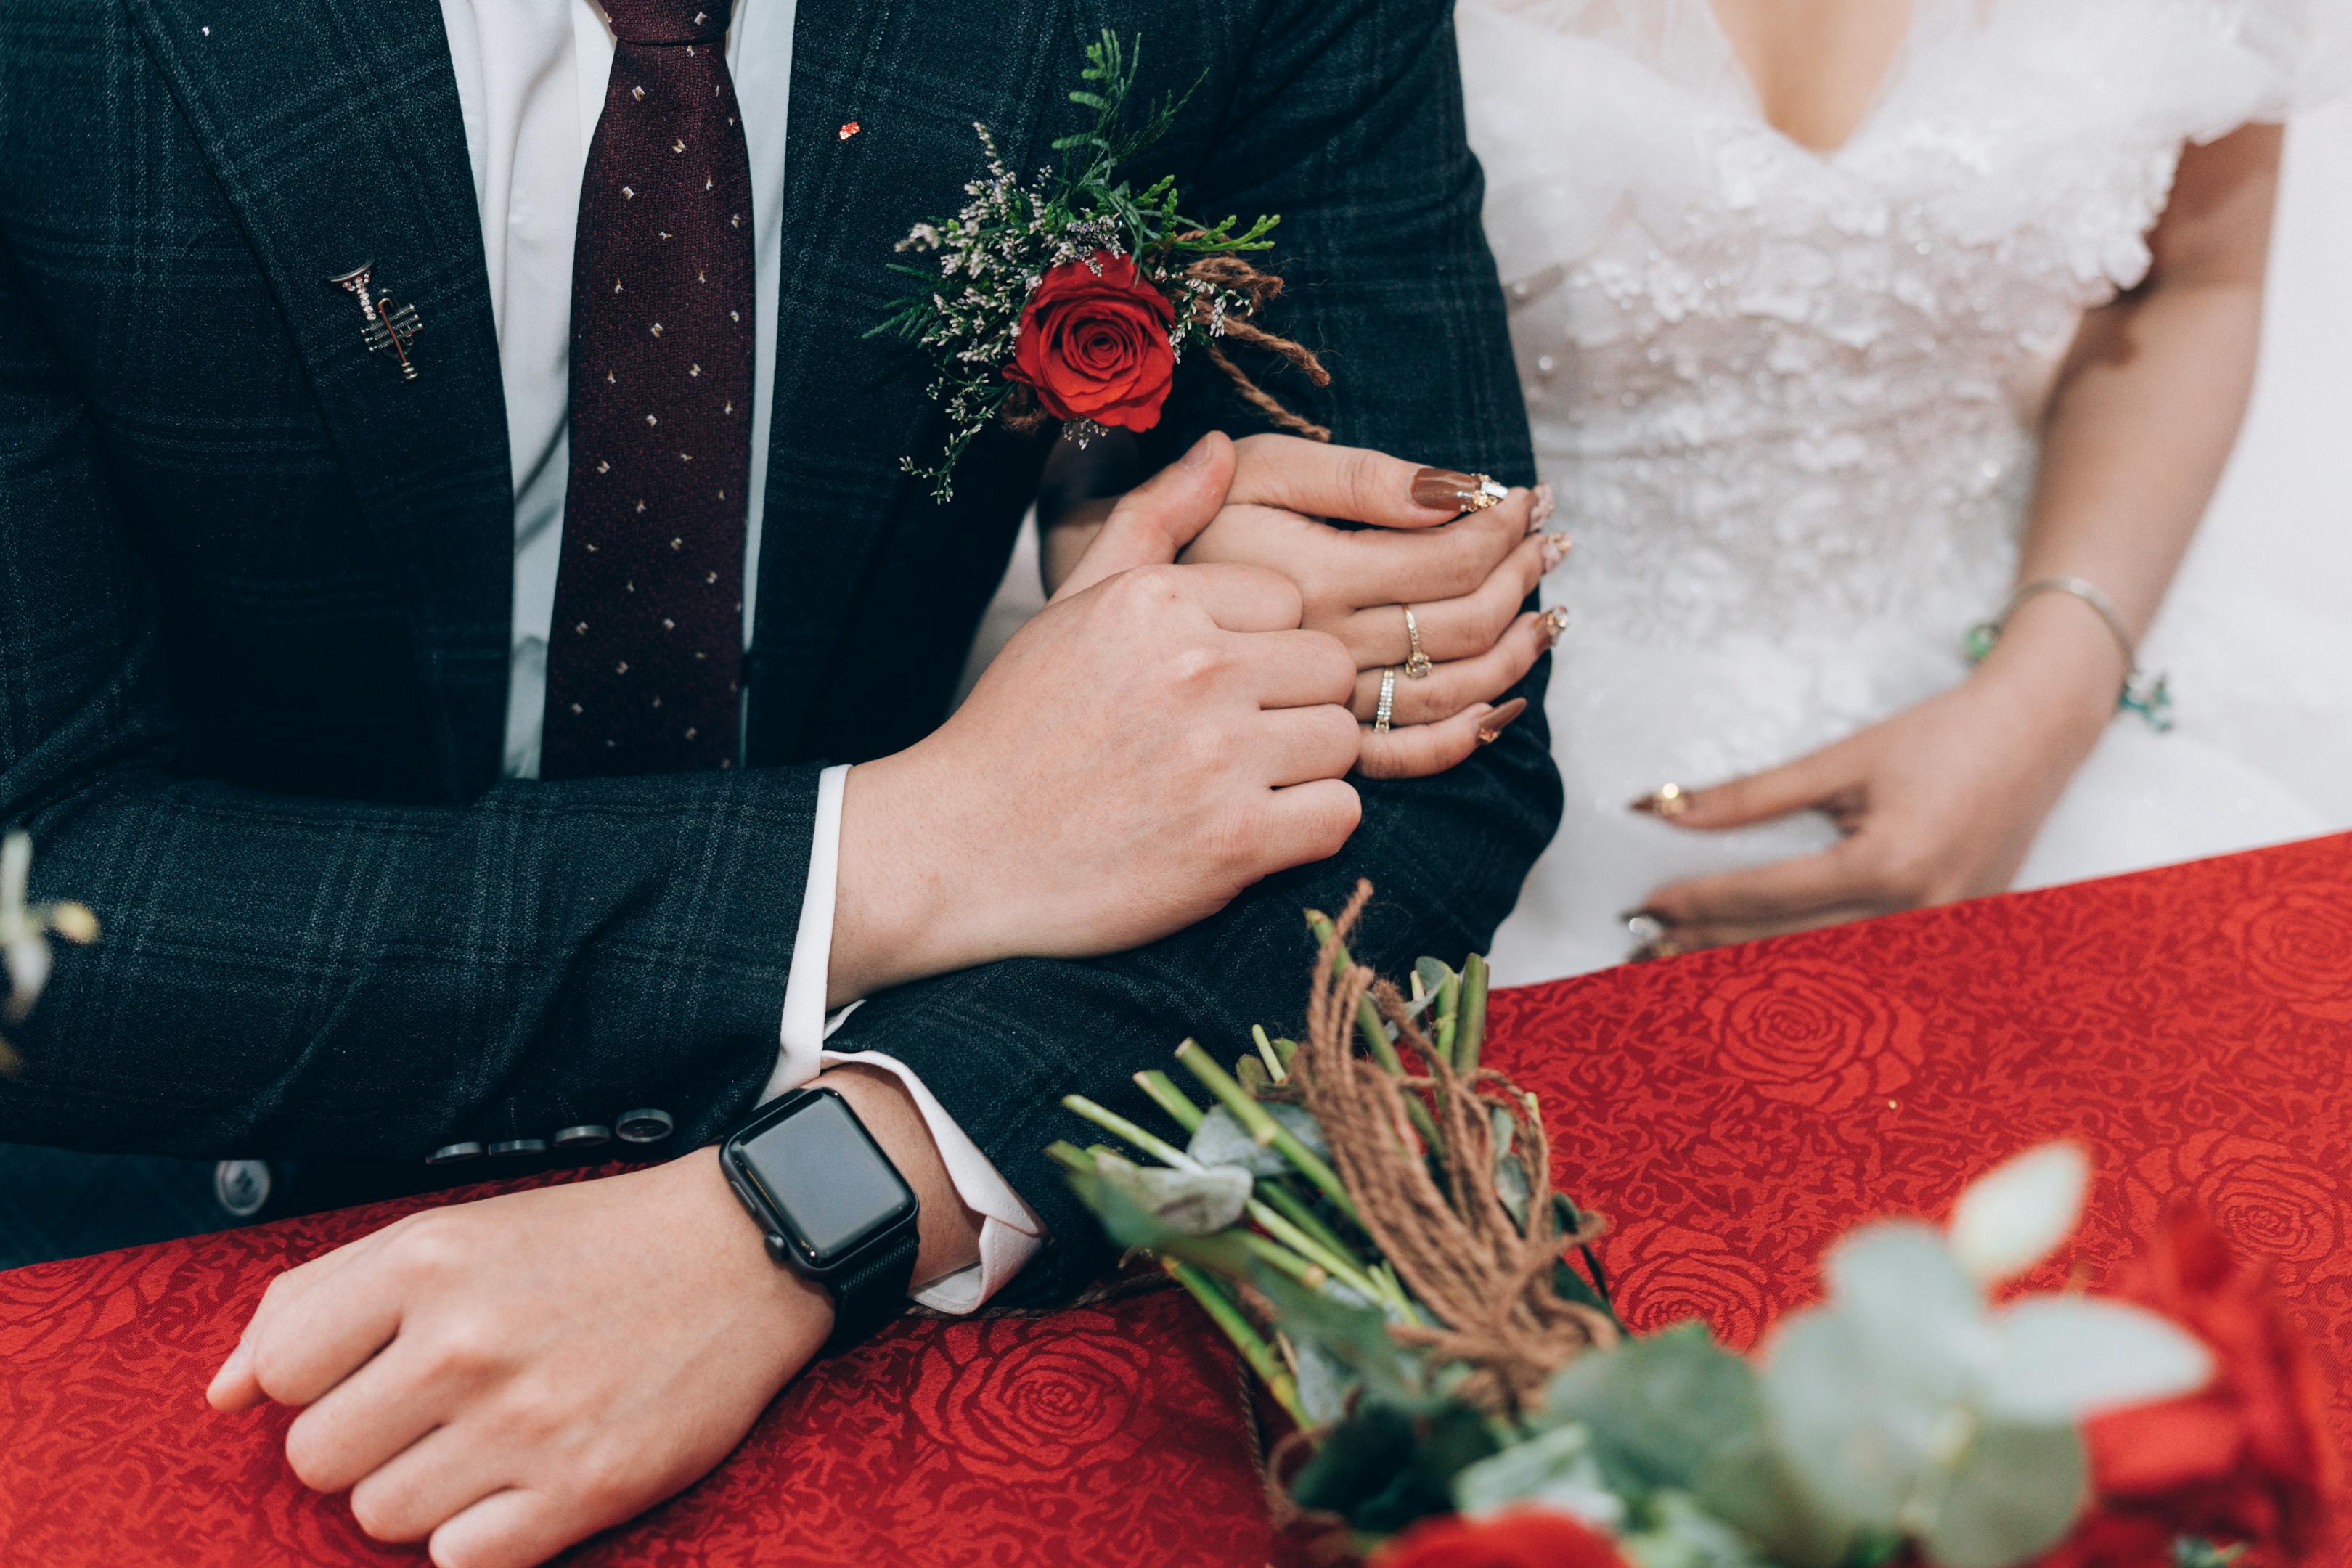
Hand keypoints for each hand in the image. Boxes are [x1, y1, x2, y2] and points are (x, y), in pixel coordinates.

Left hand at [208, 1069, 975, 1567]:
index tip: (383, 1367)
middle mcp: (467, 1340)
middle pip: (319, 1462)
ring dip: (427, 1493)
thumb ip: (318, 1299)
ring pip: (383, 1519)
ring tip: (495, 1439)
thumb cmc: (590, 1244)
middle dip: (370, 1445)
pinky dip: (484, 1537)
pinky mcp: (585, 1487)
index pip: (282, 1376)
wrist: (747, 1251)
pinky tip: (527, 1482)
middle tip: (444, 1408)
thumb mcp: (451, 1233)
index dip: (326, 1382)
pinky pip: (462, 1564)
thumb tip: (222, 1394)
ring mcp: (526, 1420)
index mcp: (426, 1261)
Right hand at [830, 432, 1362, 1000]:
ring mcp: (1220, 758)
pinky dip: (1305, 829)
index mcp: (1158, 601)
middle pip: (1329, 666)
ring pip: (1341, 737)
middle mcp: (1195, 669)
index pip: (1287, 599)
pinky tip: (1245, 830)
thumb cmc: (1020, 727)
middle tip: (1227, 739)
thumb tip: (1218, 448)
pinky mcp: (1237, 843)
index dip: (1254, 647)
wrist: (961, 851)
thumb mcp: (1074, 604)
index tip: (1199, 686)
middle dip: (1291, 703)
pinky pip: (1339, 815)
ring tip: (1231, 785)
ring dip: (1302, 768)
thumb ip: (1152, 517)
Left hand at [1626, 597, 2122, 951]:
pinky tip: (1763, 974)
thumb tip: (1670, 811)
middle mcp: (1919, 913)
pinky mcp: (1956, 941)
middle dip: (1713, 950)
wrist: (2039, 733)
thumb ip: (1753, 795)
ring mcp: (1943, 937)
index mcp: (1889, 864)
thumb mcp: (1842, 759)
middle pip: (1791, 949)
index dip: (1700, 903)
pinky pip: (1871, 970)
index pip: (1769, 897)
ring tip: (1686, 966)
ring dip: (1755, 974)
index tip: (1647, 904)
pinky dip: (1814, 975)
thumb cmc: (1943, 736)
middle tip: (1646, 949)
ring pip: (1829, 975)